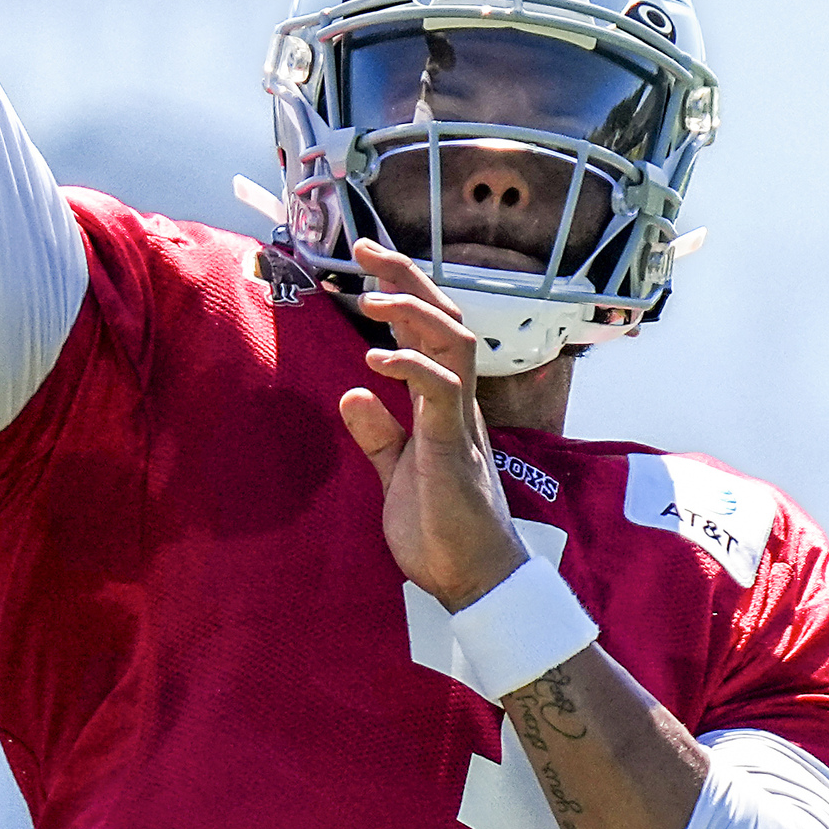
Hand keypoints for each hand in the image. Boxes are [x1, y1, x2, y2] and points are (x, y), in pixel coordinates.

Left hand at [337, 240, 530, 611]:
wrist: (474, 580)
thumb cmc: (441, 531)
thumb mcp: (397, 474)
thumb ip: (379, 436)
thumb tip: (354, 395)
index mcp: (443, 405)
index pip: (428, 332)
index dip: (401, 291)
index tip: (366, 260)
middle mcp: (458, 402)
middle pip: (445, 319)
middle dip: (407, 278)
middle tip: (366, 248)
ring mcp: (460, 421)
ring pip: (452, 342)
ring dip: (412, 313)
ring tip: (371, 299)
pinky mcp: (453, 448)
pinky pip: (440, 392)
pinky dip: (410, 368)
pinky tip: (375, 362)